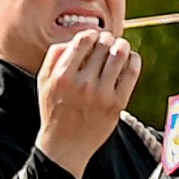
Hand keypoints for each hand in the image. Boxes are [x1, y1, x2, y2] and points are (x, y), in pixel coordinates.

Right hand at [36, 24, 141, 169]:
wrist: (65, 145)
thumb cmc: (54, 109)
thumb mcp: (44, 81)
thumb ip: (55, 55)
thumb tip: (77, 37)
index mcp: (62, 75)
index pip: (84, 40)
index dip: (92, 34)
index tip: (94, 37)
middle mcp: (82, 83)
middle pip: (104, 44)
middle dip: (108, 39)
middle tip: (108, 43)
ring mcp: (102, 94)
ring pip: (120, 54)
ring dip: (122, 46)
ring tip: (120, 48)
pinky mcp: (118, 103)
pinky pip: (132, 72)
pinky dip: (133, 60)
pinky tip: (129, 60)